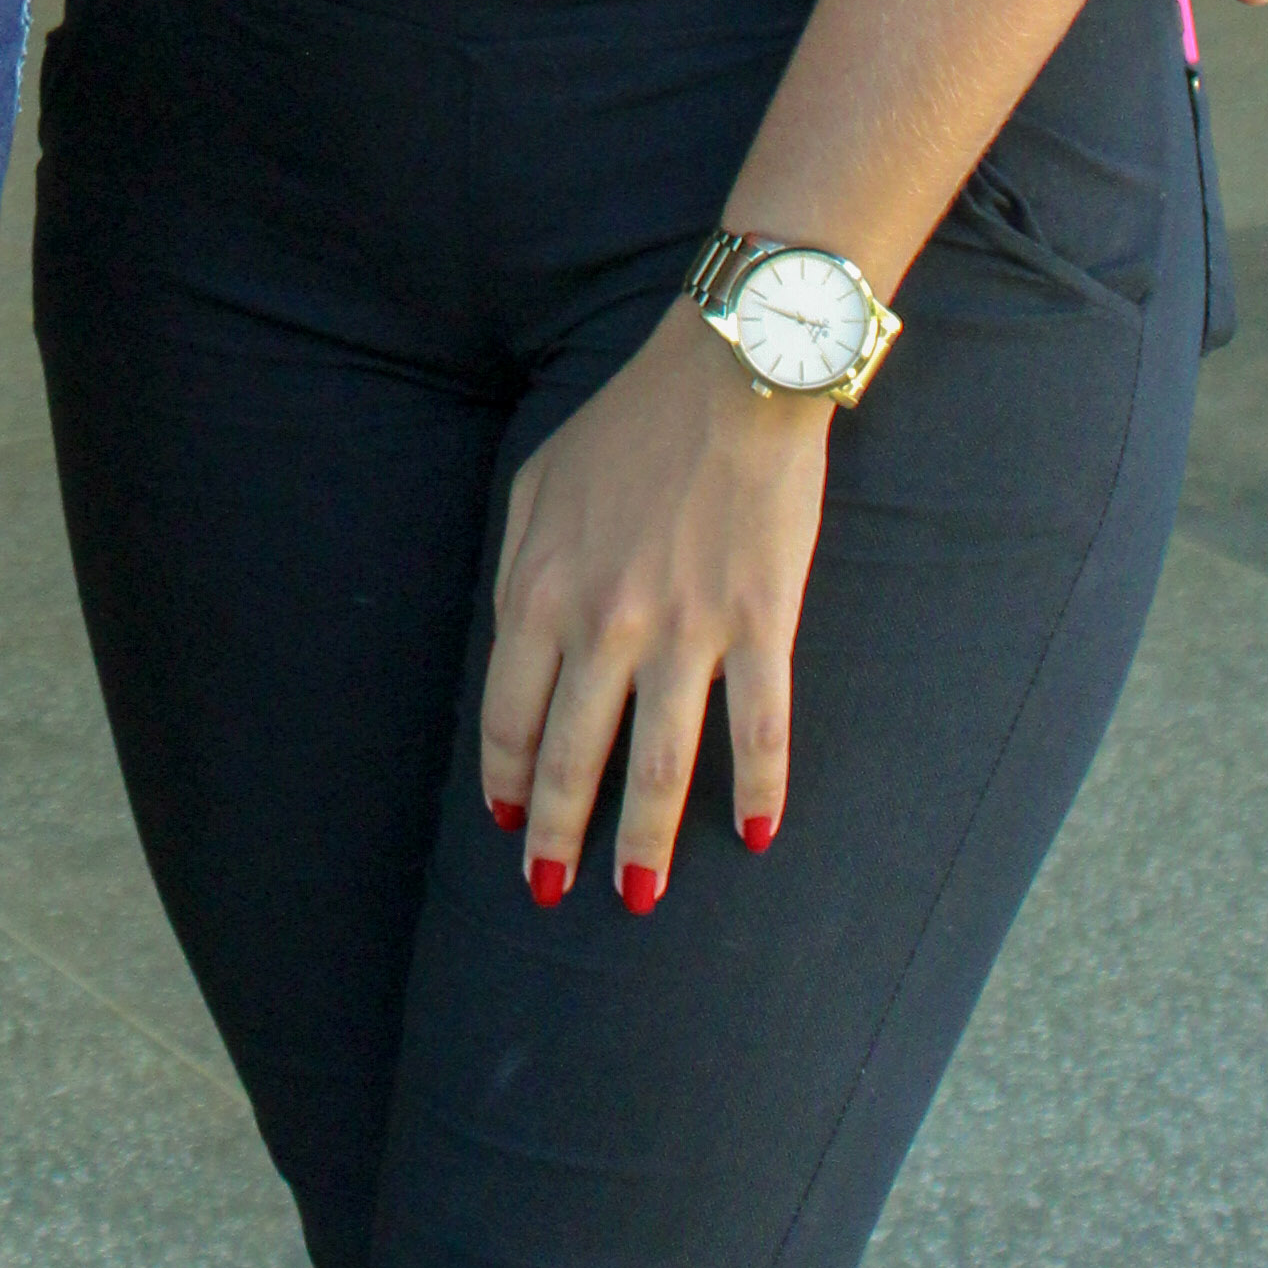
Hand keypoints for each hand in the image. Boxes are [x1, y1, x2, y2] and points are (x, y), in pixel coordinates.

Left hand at [480, 307, 830, 907]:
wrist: (731, 369)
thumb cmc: (629, 426)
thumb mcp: (537, 484)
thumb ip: (516, 571)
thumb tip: (512, 652)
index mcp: (542, 587)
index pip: (508, 715)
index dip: (505, 779)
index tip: (505, 823)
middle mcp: (607, 621)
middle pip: (574, 756)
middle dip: (556, 836)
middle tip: (549, 895)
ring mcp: (688, 628)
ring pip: (661, 765)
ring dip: (647, 841)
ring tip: (640, 898)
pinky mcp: (762, 622)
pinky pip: (760, 728)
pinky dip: (761, 790)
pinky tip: (758, 838)